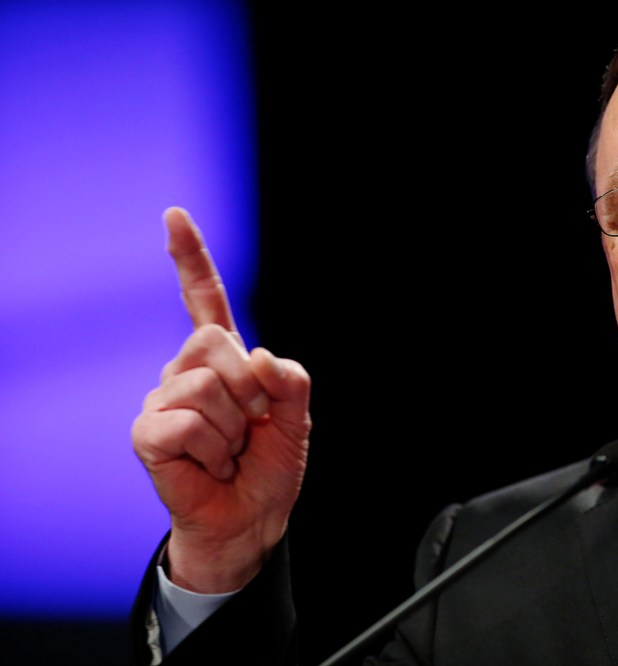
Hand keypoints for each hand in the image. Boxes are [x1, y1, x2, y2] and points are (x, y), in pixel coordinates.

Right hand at [132, 207, 310, 592]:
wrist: (253, 516)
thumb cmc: (269, 464)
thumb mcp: (297, 418)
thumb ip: (290, 381)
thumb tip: (258, 356)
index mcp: (224, 359)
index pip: (203, 299)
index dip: (191, 259)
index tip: (174, 215)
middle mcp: (187, 370)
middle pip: (215, 341)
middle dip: (249, 389)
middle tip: (253, 426)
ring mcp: (163, 399)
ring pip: (204, 387)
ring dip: (234, 429)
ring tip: (230, 450)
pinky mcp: (147, 433)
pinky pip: (184, 424)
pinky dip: (212, 451)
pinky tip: (209, 465)